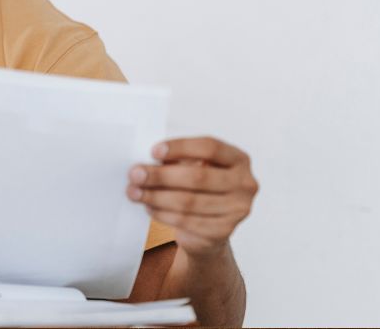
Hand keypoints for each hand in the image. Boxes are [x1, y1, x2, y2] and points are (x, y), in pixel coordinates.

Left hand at [126, 137, 257, 259]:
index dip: (180, 147)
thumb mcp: (193, 168)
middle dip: (161, 175)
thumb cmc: (199, 189)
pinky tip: (148, 207)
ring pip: (189, 201)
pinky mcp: (223, 231)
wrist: (210, 228)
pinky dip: (162, 213)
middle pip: (198, 177)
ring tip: (134, 192)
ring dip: (155, 196)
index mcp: (238, 160)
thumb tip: (145, 165)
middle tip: (134, 174)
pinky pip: (186, 221)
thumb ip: (177, 162)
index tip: (153, 151)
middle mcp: (245, 184)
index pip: (210, 147)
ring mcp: (237, 210)